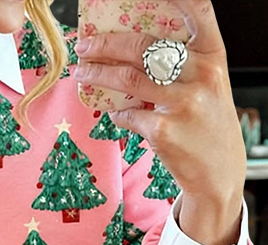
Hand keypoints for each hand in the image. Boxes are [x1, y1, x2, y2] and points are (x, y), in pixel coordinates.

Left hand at [73, 0, 246, 204]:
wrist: (218, 173)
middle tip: (84, 45)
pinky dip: (117, 114)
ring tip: (81, 72)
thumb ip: (181, 64)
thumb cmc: (208, 124)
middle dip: (106, 44)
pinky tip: (115, 113)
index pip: (199, 11)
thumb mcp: (207, 85)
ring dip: (97, 74)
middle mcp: (201, 74)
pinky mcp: (163, 131)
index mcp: (214, 55)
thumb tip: (127, 50)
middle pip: (143, 46)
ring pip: (127, 78)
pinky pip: (127, 115)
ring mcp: (183, 103)